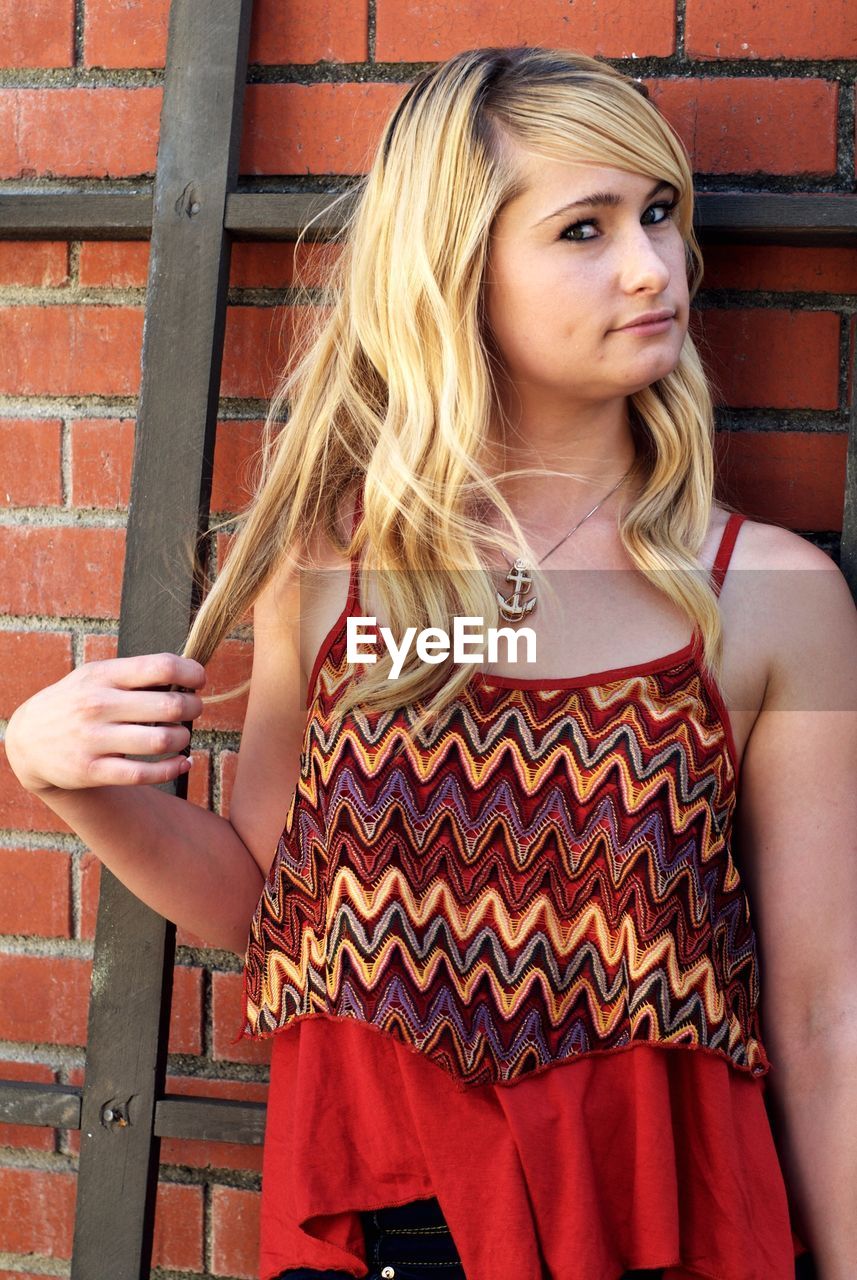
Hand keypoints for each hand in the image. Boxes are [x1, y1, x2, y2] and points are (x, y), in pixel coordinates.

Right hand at [5, 653, 206, 793]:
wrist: (29, 741)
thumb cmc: (77, 703)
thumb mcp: (96, 676)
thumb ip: (136, 675)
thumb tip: (189, 674)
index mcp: (104, 675)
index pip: (162, 666)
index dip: (192, 672)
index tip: (198, 680)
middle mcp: (99, 705)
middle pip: (170, 705)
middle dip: (193, 707)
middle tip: (193, 708)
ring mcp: (94, 739)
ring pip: (162, 741)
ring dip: (183, 738)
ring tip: (181, 735)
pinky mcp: (93, 771)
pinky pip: (145, 774)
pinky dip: (173, 769)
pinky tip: (181, 762)